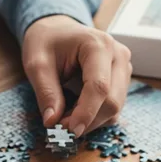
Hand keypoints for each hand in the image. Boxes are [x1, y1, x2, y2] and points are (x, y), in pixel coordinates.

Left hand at [22, 15, 131, 137]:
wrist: (57, 30)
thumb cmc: (46, 42)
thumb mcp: (36, 64)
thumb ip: (46, 92)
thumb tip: (53, 122)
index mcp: (98, 45)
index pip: (99, 86)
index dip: (86, 113)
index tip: (69, 131)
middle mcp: (118, 55)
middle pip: (112, 101)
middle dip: (87, 120)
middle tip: (60, 126)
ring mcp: (124, 68)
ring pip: (115, 108)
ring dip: (91, 120)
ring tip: (65, 115)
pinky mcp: (122, 80)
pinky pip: (114, 107)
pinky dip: (95, 116)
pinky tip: (76, 110)